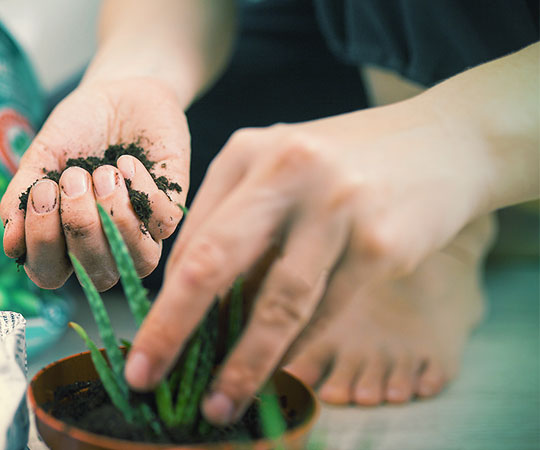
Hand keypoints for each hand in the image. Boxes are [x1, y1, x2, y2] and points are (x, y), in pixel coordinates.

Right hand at [0, 78, 189, 289]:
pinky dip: (140, 189)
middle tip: (72, 176)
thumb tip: (10, 245)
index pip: (50, 276)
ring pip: (140, 260)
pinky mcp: (171, 208)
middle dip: (78, 222)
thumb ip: (20, 200)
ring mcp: (142, 231)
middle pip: (97, 274)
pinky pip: (163, 222)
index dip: (43, 245)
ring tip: (102, 171)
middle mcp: (106, 245)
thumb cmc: (76, 130)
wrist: (118, 91)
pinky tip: (127, 162)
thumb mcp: (40, 159)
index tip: (41, 192)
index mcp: (66, 241)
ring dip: (114, 214)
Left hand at [124, 96, 494, 423]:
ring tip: (219, 403)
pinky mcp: (381, 243)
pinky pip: (326, 311)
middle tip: (145, 374)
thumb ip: (236, 220)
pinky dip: (297, 349)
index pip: (191, 239)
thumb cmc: (347, 164)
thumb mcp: (280, 168)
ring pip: (276, 302)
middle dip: (171, 327)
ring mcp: (336, 207)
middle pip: (211, 262)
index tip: (149, 343)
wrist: (447, 143)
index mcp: (246, 152)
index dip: (166, 299)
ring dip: (243, 362)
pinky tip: (276, 374)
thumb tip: (194, 301)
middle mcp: (285, 173)